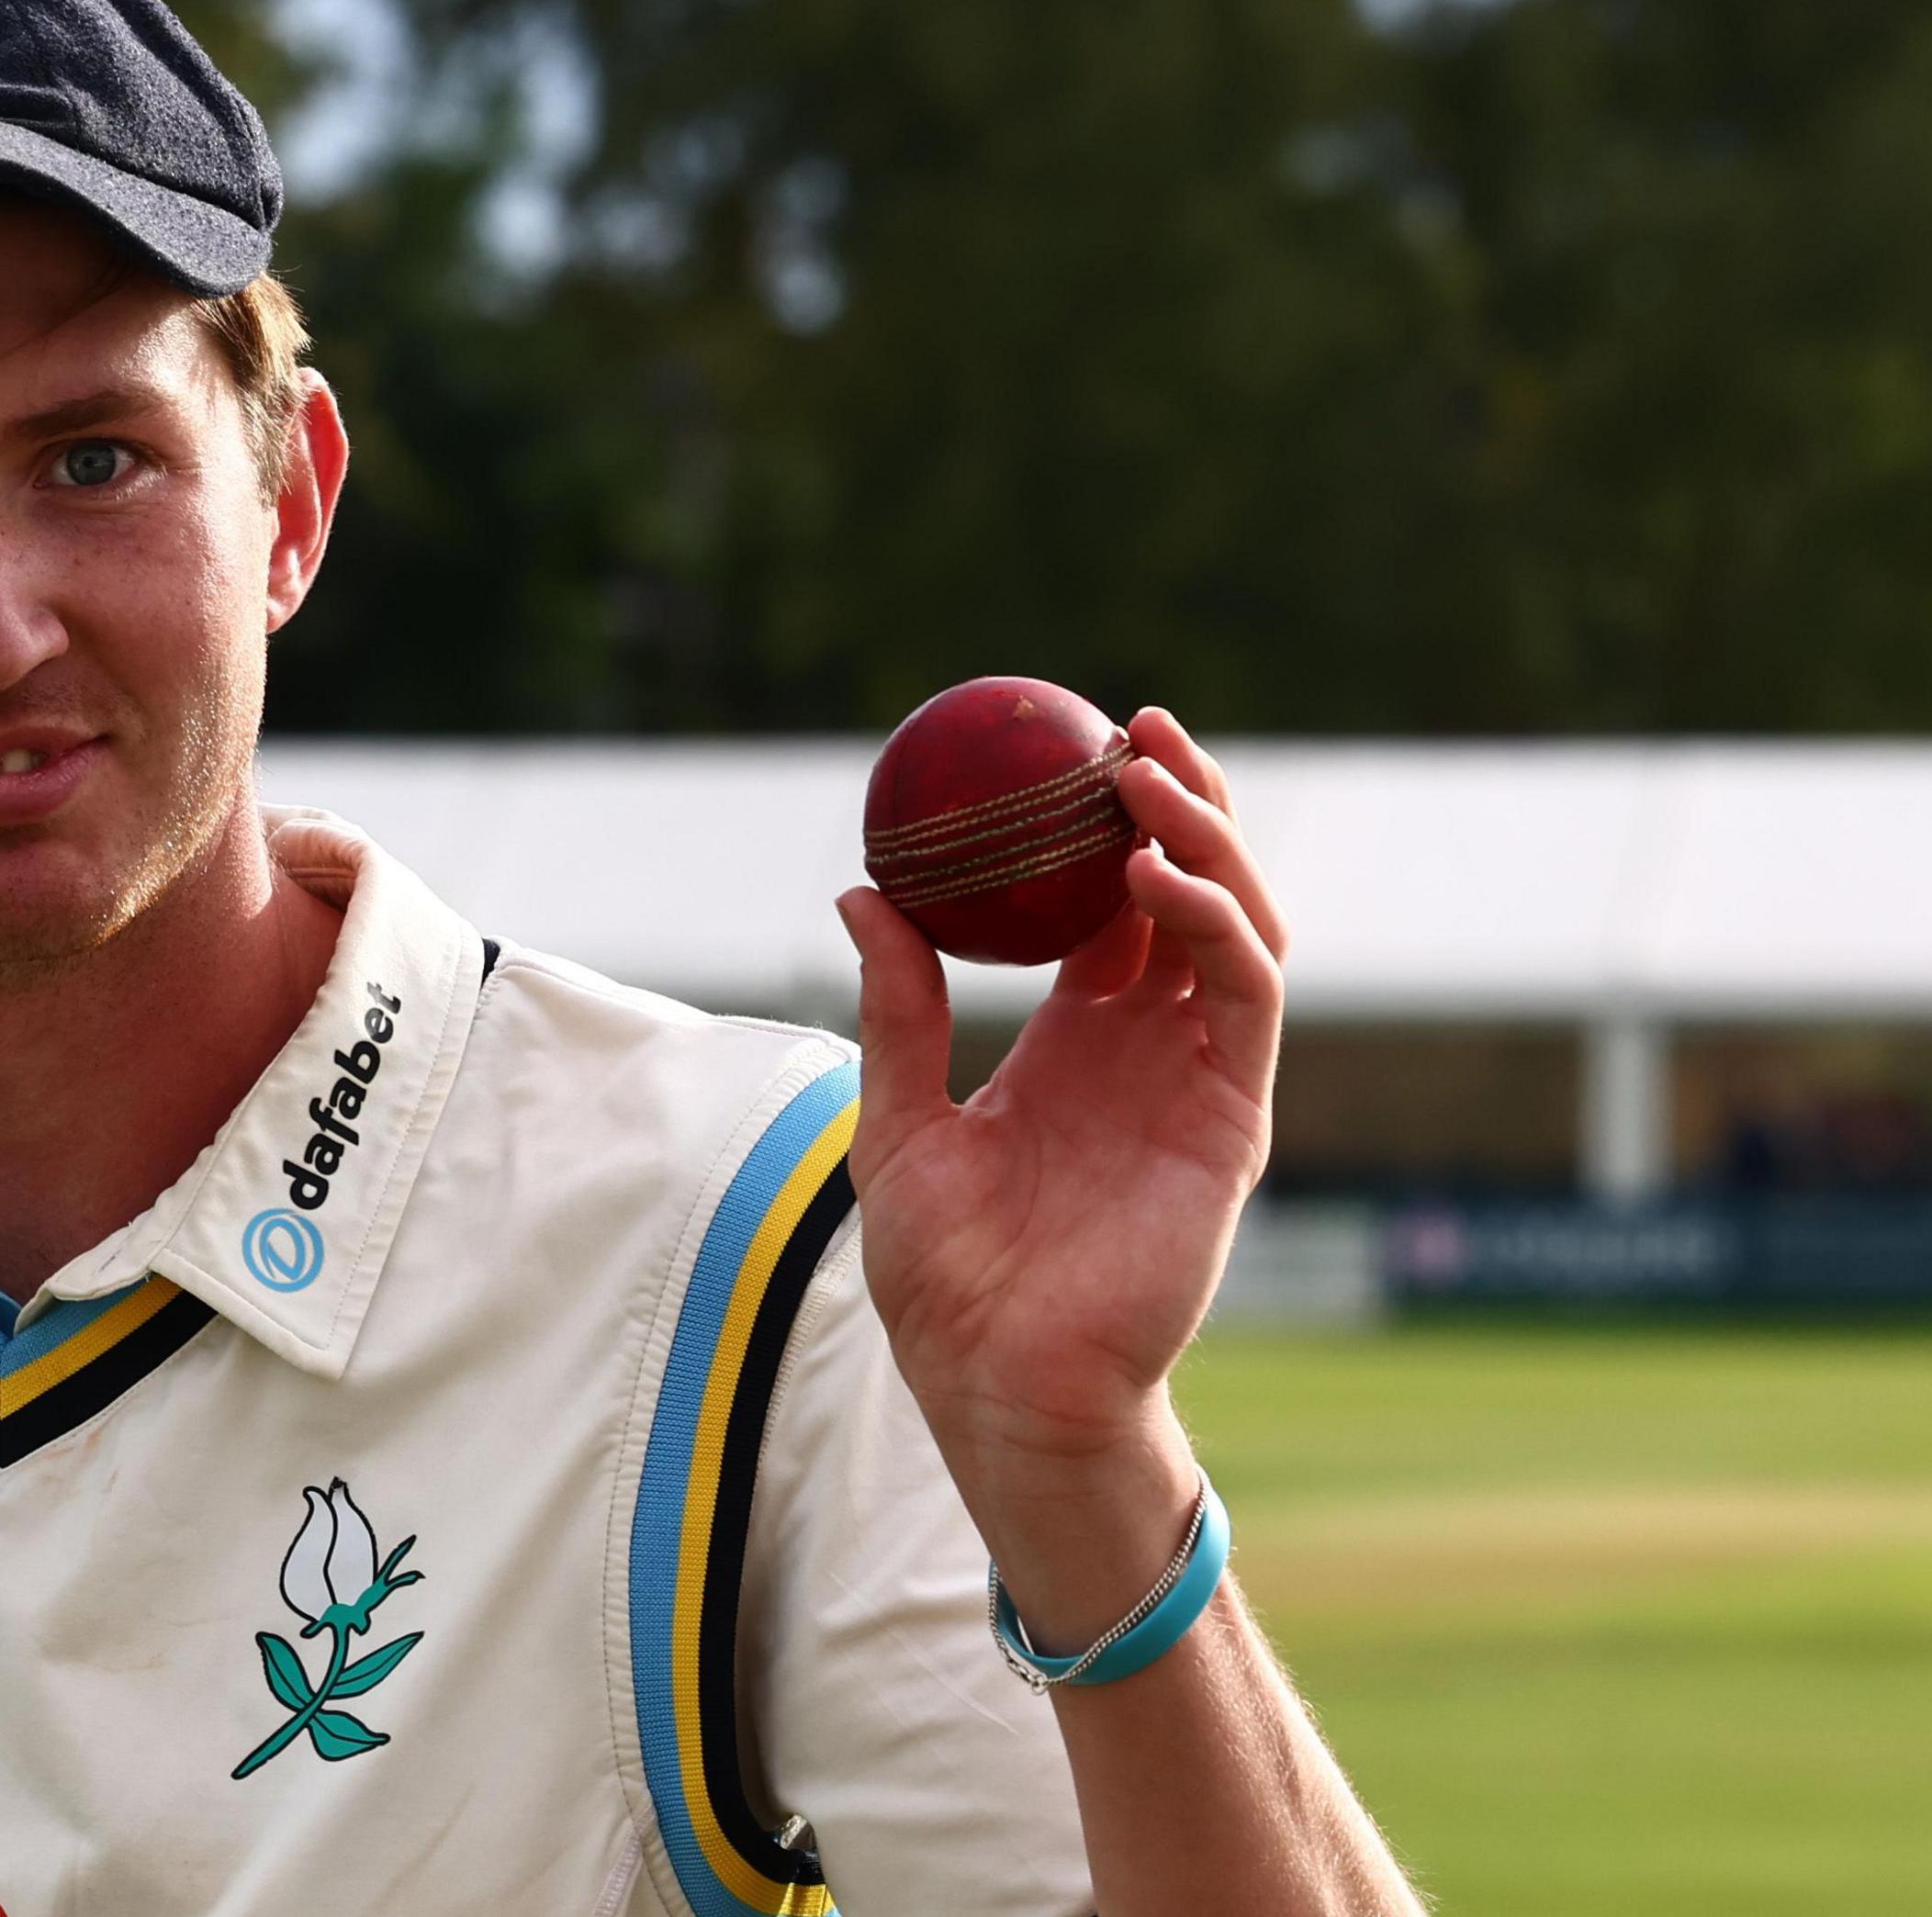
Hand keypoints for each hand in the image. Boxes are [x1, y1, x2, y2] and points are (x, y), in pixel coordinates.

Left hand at [834, 708, 1289, 1639]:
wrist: (999, 1381)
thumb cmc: (947, 1276)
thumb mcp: (897, 1119)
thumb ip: (900, 1009)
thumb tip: (862, 893)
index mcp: (1077, 1040)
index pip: (1111, 905)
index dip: (1105, 825)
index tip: (1066, 746)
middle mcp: (1148, 1048)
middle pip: (1189, 894)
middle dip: (1179, 802)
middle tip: (1131, 726)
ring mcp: (1199, 1078)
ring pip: (1235, 925)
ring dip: (1205, 841)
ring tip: (1146, 778)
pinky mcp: (1234, 1118)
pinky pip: (1245, 997)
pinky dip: (1213, 924)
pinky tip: (1157, 877)